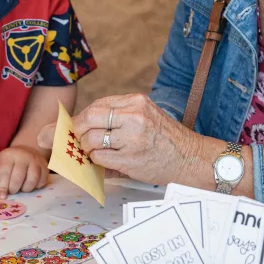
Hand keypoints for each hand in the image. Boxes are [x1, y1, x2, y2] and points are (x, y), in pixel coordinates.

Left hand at [0, 145, 48, 198]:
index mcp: (9, 155)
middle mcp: (23, 156)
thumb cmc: (10, 161)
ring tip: (22, 187)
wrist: (27, 150)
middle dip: (14, 188)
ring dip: (26, 189)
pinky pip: (42, 181)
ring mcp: (36, 161)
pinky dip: (36, 187)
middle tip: (12, 191)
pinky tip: (31, 184)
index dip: (2, 186)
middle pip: (19, 177)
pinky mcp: (45, 166)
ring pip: (32, 180)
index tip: (2, 197)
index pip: (5, 172)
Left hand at [38, 94, 210, 185]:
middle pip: (88, 119)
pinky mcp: (130, 159)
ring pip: (90, 140)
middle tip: (75, 140)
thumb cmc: (165, 139)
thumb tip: (79, 125)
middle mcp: (134, 116)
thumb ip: (117, 117)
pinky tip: (104, 161)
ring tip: (94, 151)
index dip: (81, 117)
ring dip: (86, 148)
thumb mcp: (145, 116)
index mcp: (136, 101)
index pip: (97, 105)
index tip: (72, 126)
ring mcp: (132, 138)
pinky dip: (96, 160)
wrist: (191, 158)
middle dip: (76, 131)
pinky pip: (99, 158)